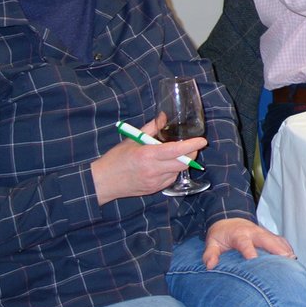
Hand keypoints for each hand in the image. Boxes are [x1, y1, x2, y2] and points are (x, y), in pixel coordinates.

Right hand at [89, 115, 205, 203]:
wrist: (103, 182)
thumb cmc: (116, 158)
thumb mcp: (132, 139)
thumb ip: (151, 128)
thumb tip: (164, 116)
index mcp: (148, 155)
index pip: (177, 150)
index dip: (192, 145)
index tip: (202, 140)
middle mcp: (153, 170)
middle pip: (184, 163)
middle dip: (191, 154)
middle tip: (191, 146)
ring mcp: (155, 182)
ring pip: (179, 171)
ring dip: (181, 162)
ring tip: (171, 155)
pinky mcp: (155, 189)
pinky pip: (171, 179)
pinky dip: (172, 171)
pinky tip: (163, 166)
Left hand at [203, 217, 295, 266]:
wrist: (228, 219)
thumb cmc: (221, 235)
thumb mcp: (211, 243)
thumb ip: (210, 254)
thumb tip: (210, 266)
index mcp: (239, 235)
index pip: (245, 243)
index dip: (250, 251)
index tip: (255, 260)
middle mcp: (254, 232)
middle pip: (267, 239)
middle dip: (277, 249)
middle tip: (286, 259)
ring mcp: (263, 232)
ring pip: (276, 239)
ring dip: (285, 249)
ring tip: (293, 260)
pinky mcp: (269, 235)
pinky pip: (280, 240)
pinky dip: (287, 247)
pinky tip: (293, 258)